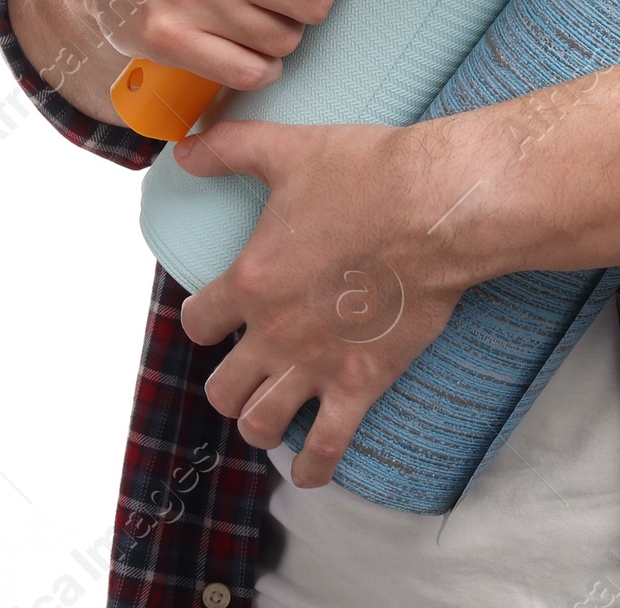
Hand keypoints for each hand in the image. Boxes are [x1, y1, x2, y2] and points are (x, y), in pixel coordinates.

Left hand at [174, 116, 472, 486]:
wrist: (436, 208)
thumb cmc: (368, 175)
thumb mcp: (290, 150)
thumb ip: (230, 149)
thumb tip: (183, 151)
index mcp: (250, 281)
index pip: (198, 323)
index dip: (204, 319)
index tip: (220, 314)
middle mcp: (273, 334)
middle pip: (222, 387)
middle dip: (229, 381)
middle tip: (248, 365)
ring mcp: (315, 366)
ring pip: (260, 424)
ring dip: (259, 421)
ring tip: (270, 411)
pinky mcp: (360, 385)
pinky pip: (326, 448)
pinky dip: (313, 468)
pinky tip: (308, 470)